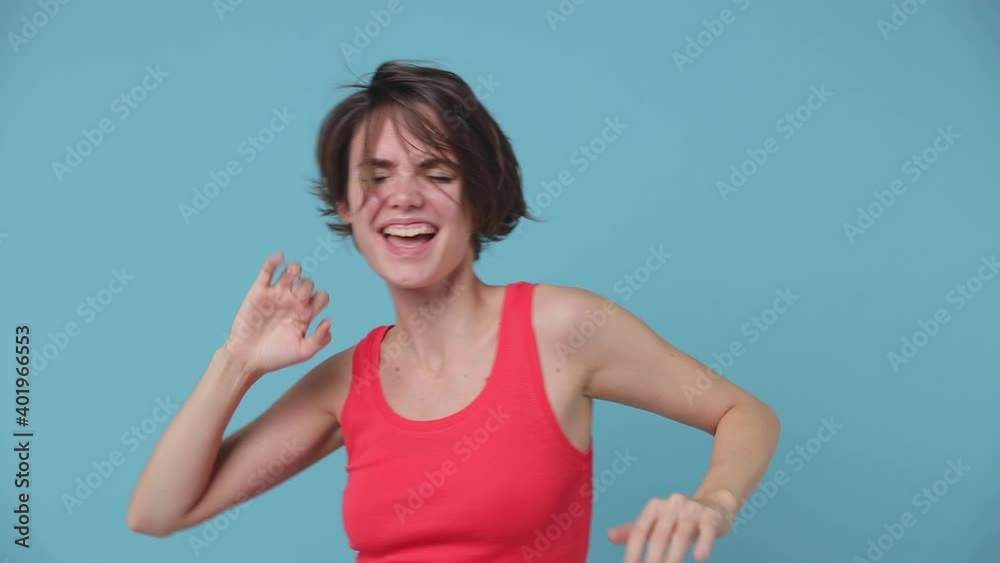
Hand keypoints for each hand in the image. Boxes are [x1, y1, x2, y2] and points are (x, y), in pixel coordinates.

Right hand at [223, 252, 331, 375]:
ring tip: (292, 276)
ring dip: (294, 270)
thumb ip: (320, 339)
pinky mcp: (259, 291)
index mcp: (305, 314)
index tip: (311, 312)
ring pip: (291, 272)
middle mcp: (293, 302)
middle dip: (306, 287)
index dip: (320, 299)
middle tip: (298, 300)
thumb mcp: (303, 352)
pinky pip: (268, 270)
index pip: (321, 297)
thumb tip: (329, 320)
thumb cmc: (276, 357)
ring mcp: (276, 295)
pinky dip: (274, 261)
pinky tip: (280, 258)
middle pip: (308, 283)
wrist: (247, 359)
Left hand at [608, 492, 733, 562]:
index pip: (640, 531)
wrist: (713, 506)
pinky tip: (699, 558)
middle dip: (654, 558)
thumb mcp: (656, 523)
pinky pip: (707, 532)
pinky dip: (703, 544)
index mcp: (655, 506)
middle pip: (660, 535)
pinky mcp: (711, 518)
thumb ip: (634, 531)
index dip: (633, 551)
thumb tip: (610, 535)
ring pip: (682, 535)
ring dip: (674, 557)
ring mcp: (693, 510)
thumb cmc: (678, 519)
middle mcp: (672, 504)